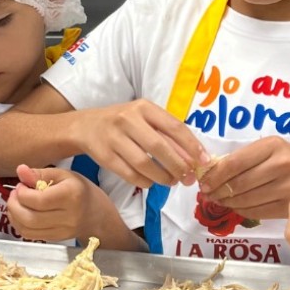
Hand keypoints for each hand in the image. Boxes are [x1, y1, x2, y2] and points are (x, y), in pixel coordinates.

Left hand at [5, 164, 93, 242]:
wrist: (98, 214)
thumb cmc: (80, 190)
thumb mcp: (64, 175)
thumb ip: (40, 173)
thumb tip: (19, 170)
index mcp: (71, 195)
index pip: (39, 200)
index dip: (22, 193)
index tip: (21, 185)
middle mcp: (68, 216)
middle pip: (30, 217)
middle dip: (14, 205)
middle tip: (14, 194)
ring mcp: (63, 231)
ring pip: (28, 229)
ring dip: (14, 216)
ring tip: (16, 204)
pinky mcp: (56, 239)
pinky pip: (31, 236)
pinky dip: (20, 225)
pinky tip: (20, 214)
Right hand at [74, 100, 205, 189]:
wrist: (85, 126)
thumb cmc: (124, 122)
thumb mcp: (145, 118)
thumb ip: (168, 134)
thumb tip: (195, 157)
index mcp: (144, 107)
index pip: (174, 127)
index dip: (192, 146)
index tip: (204, 161)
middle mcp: (128, 120)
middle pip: (159, 147)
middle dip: (179, 166)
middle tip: (189, 178)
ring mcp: (114, 138)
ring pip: (144, 164)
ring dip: (163, 177)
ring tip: (172, 181)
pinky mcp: (104, 157)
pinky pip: (130, 174)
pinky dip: (145, 182)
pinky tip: (153, 182)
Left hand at [196, 137, 289, 219]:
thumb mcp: (271, 149)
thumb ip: (245, 158)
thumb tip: (210, 173)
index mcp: (273, 145)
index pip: (235, 162)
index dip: (215, 175)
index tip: (203, 182)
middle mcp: (282, 164)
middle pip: (239, 183)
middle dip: (218, 191)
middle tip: (207, 194)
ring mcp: (288, 187)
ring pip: (246, 200)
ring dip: (228, 203)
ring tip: (220, 201)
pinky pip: (257, 212)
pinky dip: (242, 211)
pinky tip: (236, 207)